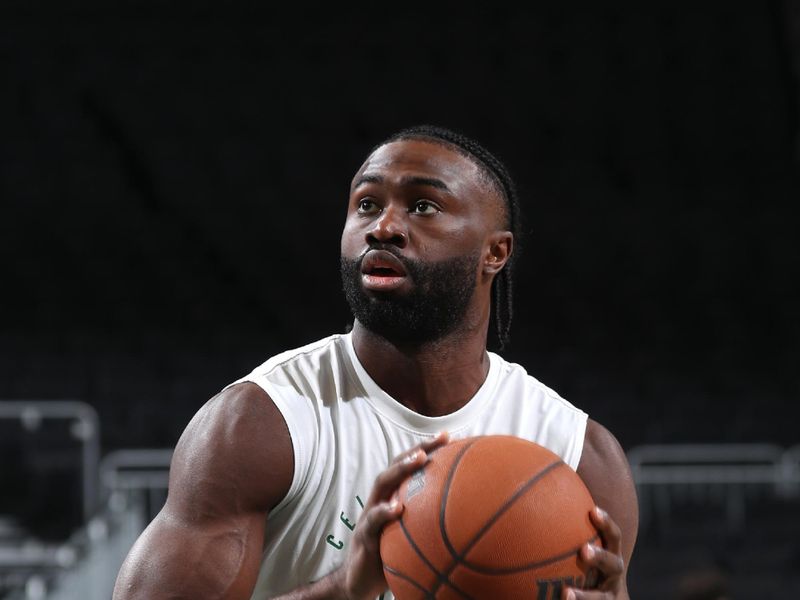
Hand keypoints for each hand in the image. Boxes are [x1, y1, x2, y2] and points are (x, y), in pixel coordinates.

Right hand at [336, 432, 448, 599]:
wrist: (360, 581)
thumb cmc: (391, 555)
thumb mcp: (414, 538)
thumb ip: (432, 526)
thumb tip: (471, 523)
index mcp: (395, 497)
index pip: (411, 467)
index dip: (429, 450)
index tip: (451, 437)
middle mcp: (382, 499)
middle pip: (398, 465)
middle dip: (418, 449)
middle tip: (440, 439)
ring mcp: (371, 514)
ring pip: (382, 483)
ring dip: (400, 469)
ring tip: (419, 459)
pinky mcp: (364, 535)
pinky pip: (373, 520)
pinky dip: (384, 512)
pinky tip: (397, 508)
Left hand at [564, 507, 625, 599]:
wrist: (608, 599)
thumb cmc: (591, 565)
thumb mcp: (588, 547)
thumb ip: (574, 530)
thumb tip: (543, 500)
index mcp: (611, 554)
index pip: (613, 536)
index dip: (606, 523)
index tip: (593, 511)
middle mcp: (614, 574)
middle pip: (613, 565)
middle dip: (600, 557)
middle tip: (585, 550)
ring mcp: (609, 595)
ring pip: (601, 597)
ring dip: (585, 596)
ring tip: (566, 594)